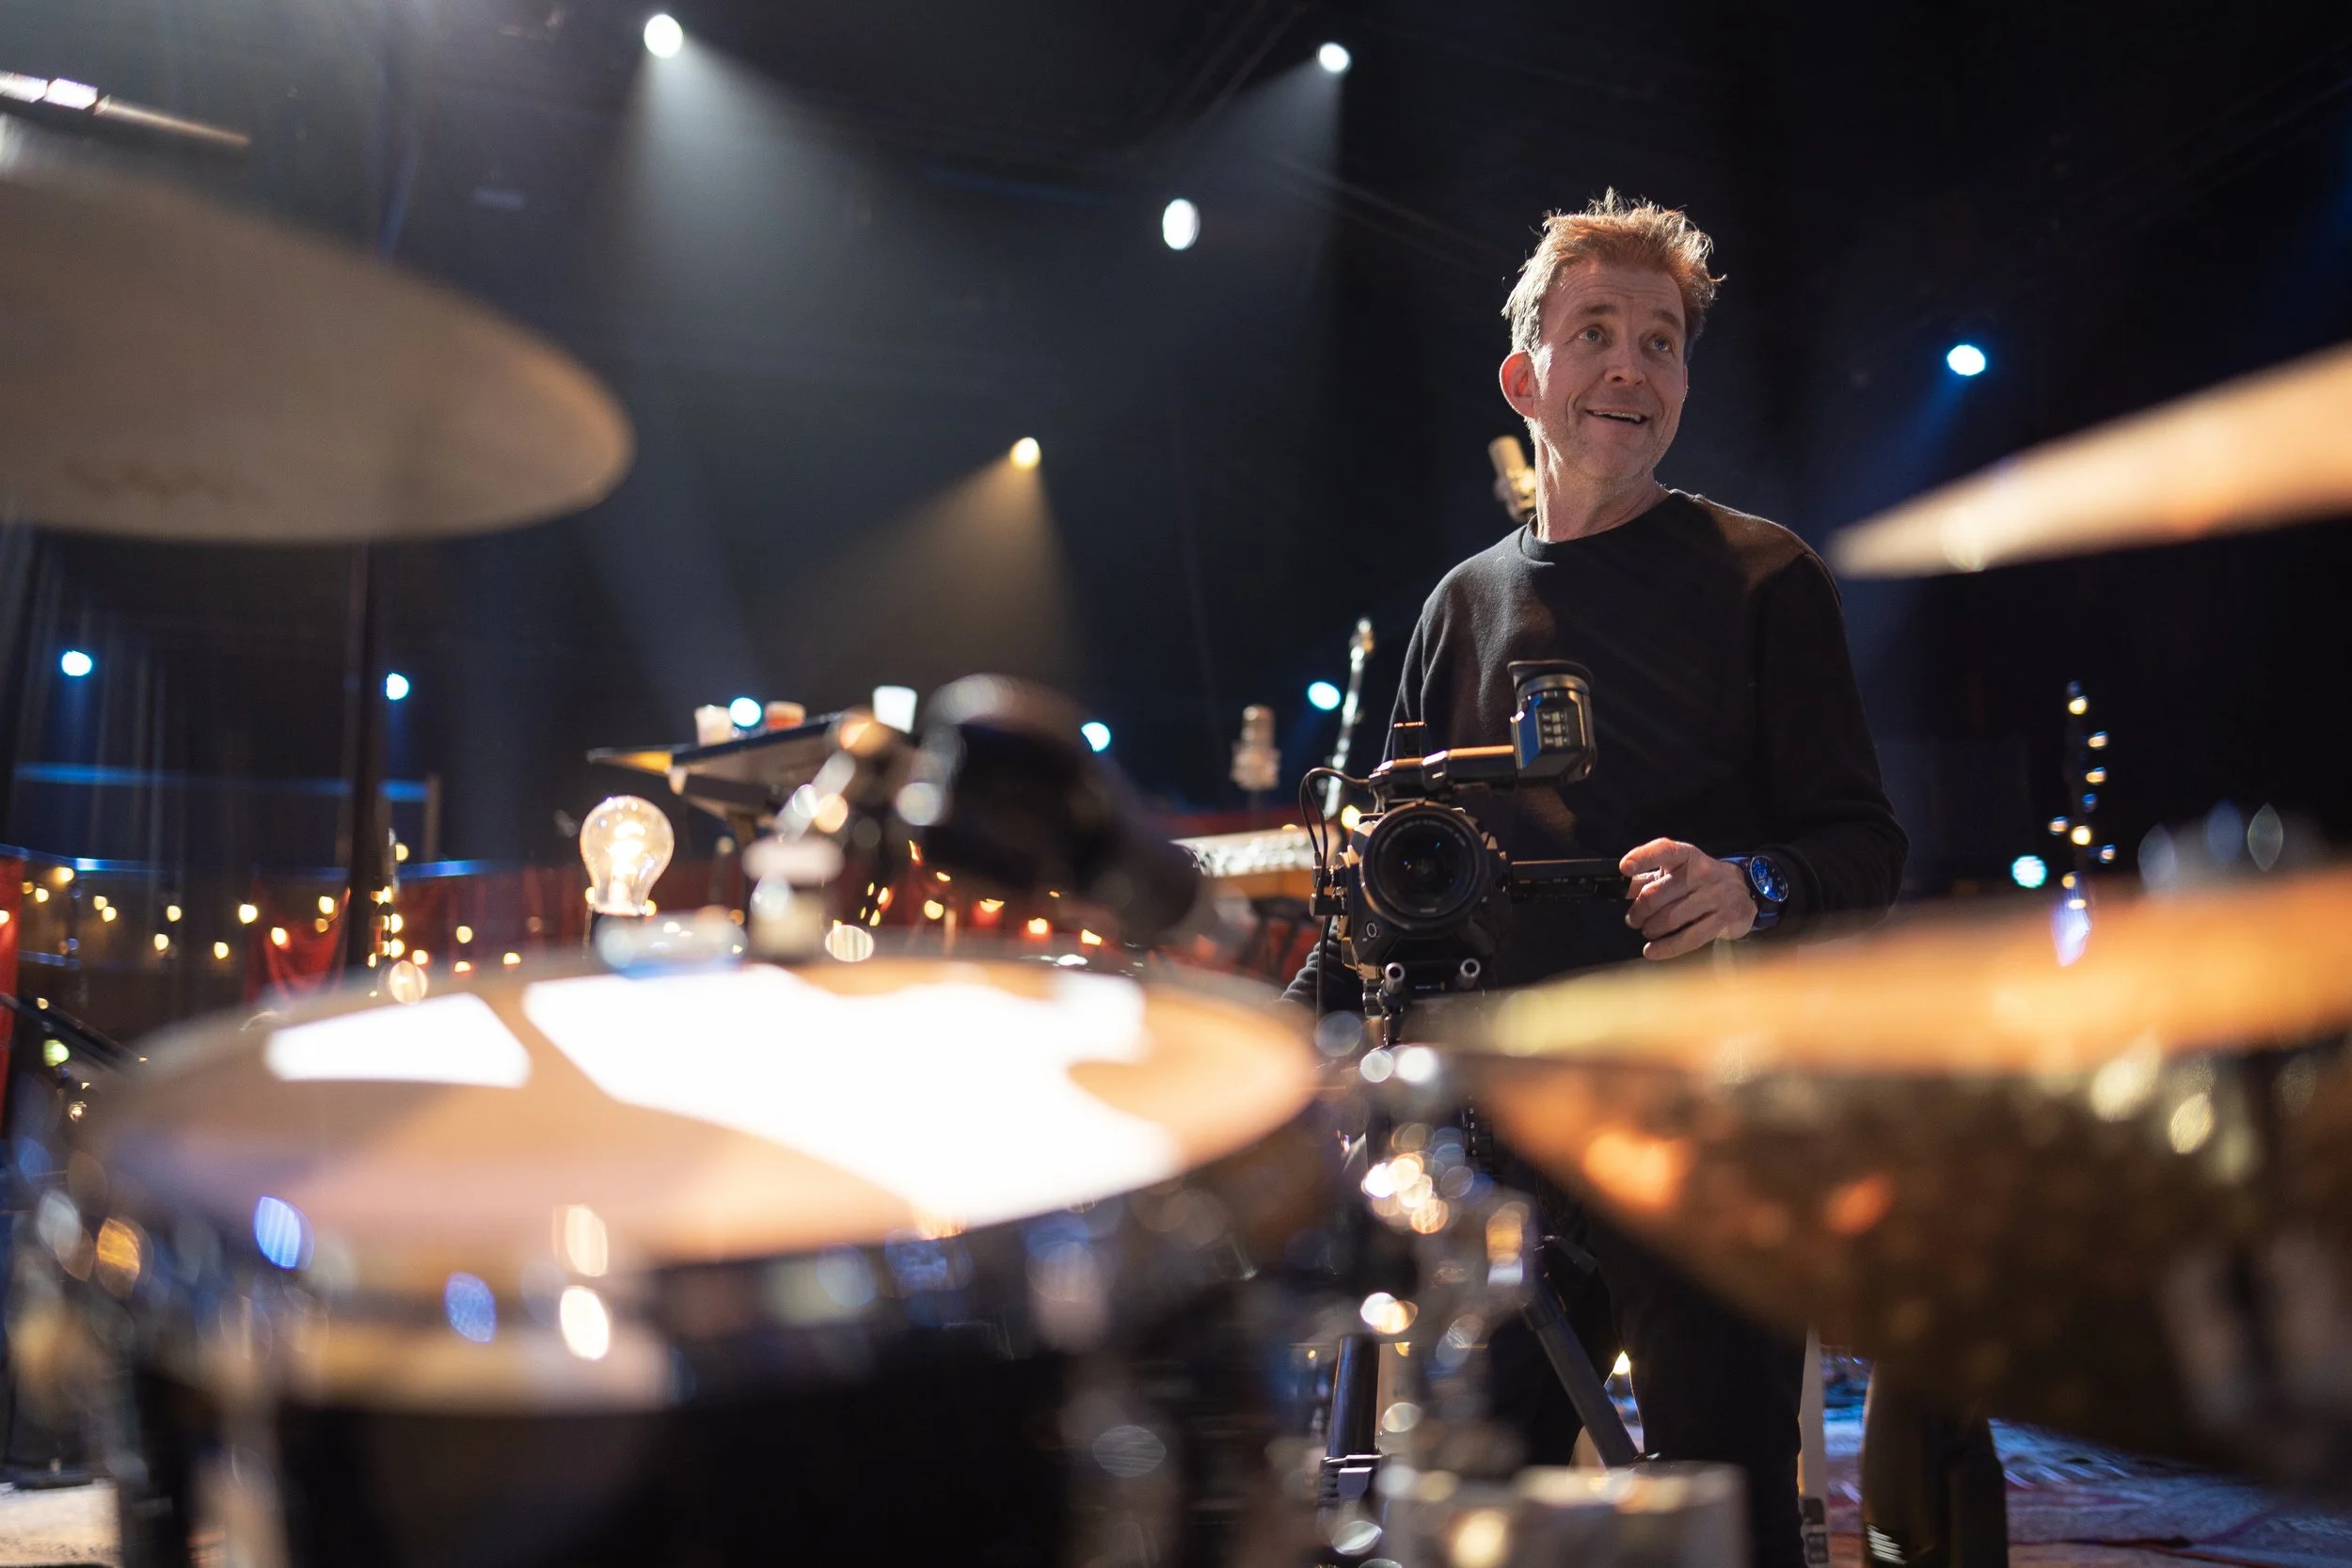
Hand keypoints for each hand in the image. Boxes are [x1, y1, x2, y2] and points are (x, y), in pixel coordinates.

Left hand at [1619, 839, 1755, 960]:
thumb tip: (1621, 888)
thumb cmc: (1699, 881)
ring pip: (1670, 918)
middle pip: (1656, 894)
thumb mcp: (1676, 872)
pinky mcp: (1724, 919)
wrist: (1744, 890)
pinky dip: (1666, 948)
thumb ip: (1648, 878)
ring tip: (1648, 931)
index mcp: (1687, 855)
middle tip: (1633, 920)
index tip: (1624, 868)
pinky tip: (1652, 951)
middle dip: (1638, 911)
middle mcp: (1702, 872)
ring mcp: (1715, 896)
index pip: (1663, 850)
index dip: (1642, 858)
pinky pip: (1688, 938)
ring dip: (1651, 929)